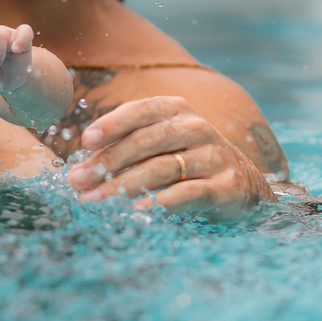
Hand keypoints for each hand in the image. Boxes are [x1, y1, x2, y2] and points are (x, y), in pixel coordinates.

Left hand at [66, 96, 274, 220]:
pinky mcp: (226, 186)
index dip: (113, 123)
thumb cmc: (185, 158)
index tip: (87, 140)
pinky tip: (135, 211)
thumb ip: (124, 147)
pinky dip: (159, 202)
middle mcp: (196, 128)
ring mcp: (214, 156)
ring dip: (123, 185)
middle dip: (109, 161)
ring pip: (161, 168)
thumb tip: (80, 170)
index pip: (141, 110)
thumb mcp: (159, 143)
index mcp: (176, 110)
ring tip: (95, 200)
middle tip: (79, 180)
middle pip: (146, 141)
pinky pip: (187, 193)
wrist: (242, 182)